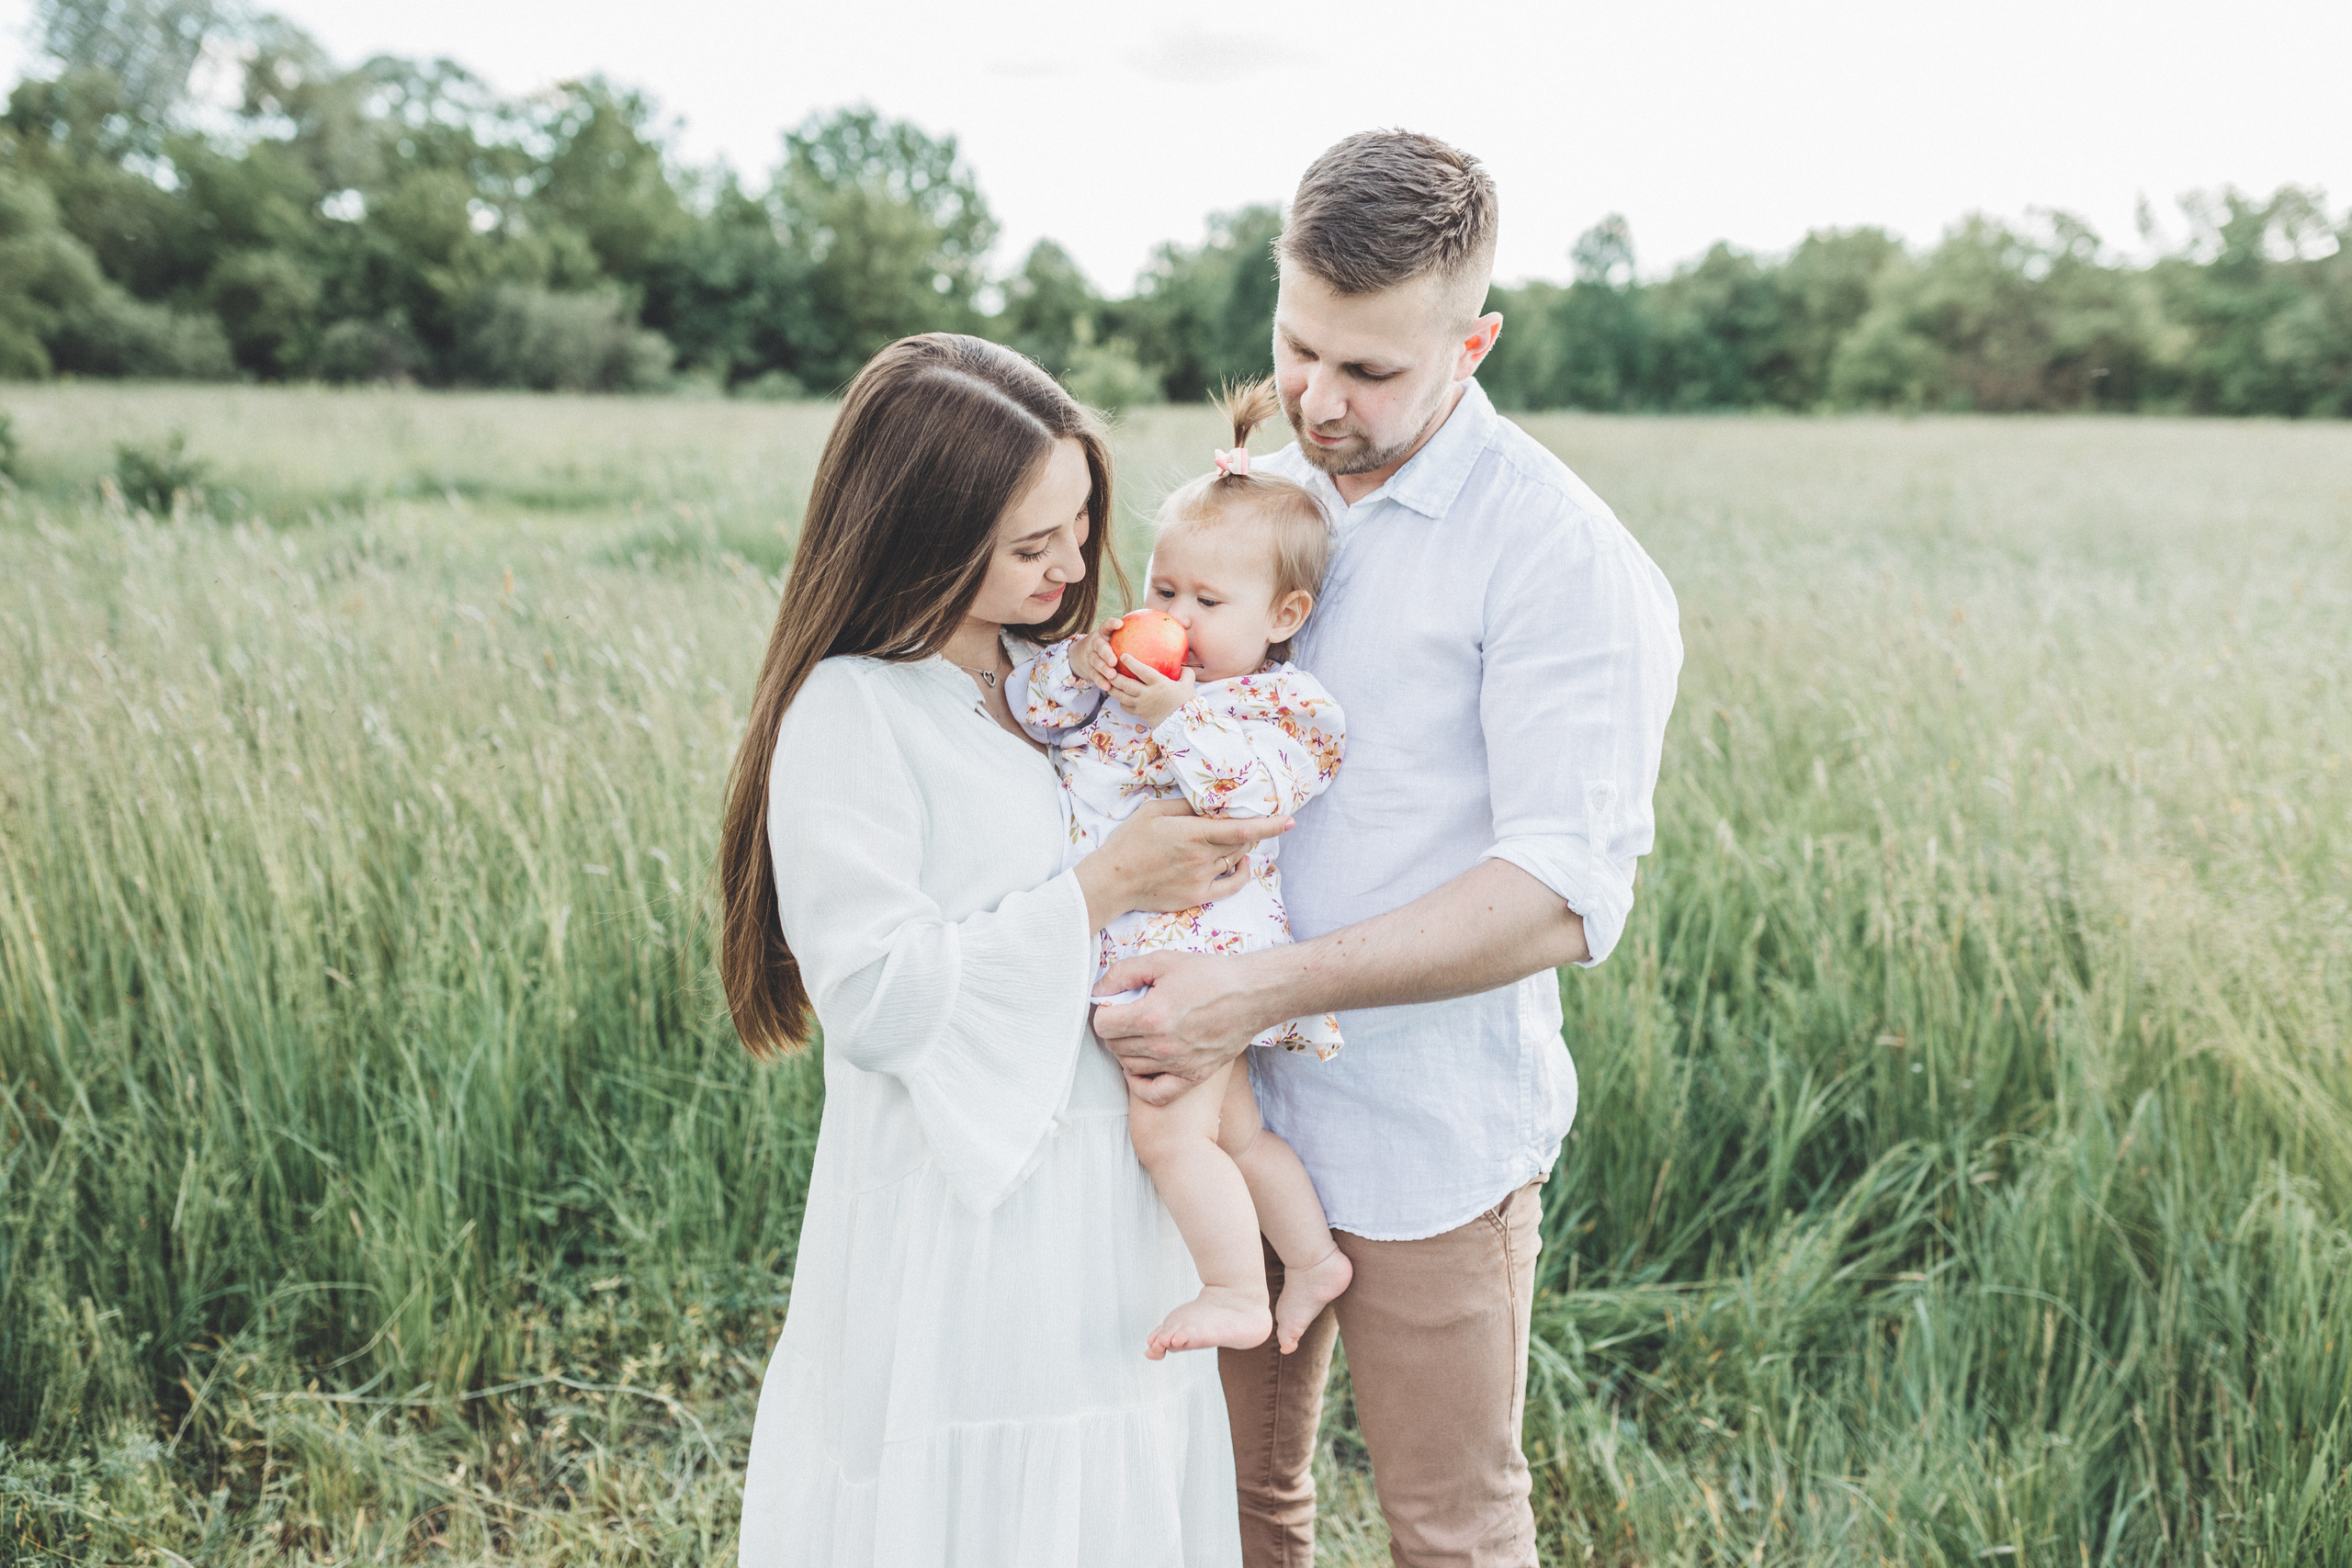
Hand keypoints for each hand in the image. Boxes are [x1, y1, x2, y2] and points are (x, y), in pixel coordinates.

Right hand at [1071, 619, 1124, 690]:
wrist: (1081, 656)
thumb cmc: (1106, 646)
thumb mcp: (1111, 639)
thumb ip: (1126, 637)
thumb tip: (1157, 631)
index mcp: (1103, 634)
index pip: (1106, 626)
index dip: (1112, 624)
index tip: (1120, 624)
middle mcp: (1095, 644)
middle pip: (1099, 647)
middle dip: (1106, 653)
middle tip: (1114, 661)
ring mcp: (1090, 657)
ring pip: (1096, 662)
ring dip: (1103, 669)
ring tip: (1112, 675)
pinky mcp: (1088, 669)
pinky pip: (1094, 675)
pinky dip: (1100, 681)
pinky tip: (1107, 687)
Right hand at [1072, 799, 1289, 931]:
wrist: (1112, 882)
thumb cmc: (1129, 841)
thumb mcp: (1154, 811)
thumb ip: (1187, 805)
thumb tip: (1212, 801)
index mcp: (1192, 833)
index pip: (1240, 829)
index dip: (1268, 824)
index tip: (1288, 819)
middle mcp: (1201, 858)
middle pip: (1242, 843)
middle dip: (1250, 830)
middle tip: (1243, 820)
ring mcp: (1201, 879)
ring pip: (1236, 860)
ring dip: (1240, 848)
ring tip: (1228, 837)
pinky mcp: (1198, 896)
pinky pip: (1231, 886)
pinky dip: (1241, 873)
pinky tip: (1241, 864)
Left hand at [1092, 949, 1262, 1103]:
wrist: (1252, 994)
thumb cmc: (1209, 975)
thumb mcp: (1163, 962)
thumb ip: (1123, 973)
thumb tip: (1098, 989)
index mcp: (1151, 1016)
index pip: (1102, 1026)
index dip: (1104, 1012)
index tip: (1115, 1005)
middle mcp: (1162, 1045)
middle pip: (1114, 1047)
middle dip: (1115, 1030)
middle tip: (1128, 1015)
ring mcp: (1178, 1064)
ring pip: (1130, 1067)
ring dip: (1127, 1051)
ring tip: (1140, 1034)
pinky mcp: (1194, 1075)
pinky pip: (1156, 1093)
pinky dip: (1141, 1084)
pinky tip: (1142, 1068)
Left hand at [1107, 654, 1194, 727]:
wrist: (1183, 725)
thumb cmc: (1186, 703)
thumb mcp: (1188, 686)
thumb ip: (1186, 674)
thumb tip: (1183, 665)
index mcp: (1159, 684)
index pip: (1141, 671)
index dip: (1131, 663)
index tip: (1123, 656)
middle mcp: (1147, 694)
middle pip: (1126, 684)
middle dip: (1115, 676)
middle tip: (1107, 669)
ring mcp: (1142, 705)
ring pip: (1122, 696)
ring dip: (1113, 689)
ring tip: (1107, 682)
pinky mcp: (1140, 714)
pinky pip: (1126, 707)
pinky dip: (1121, 701)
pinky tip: (1120, 698)